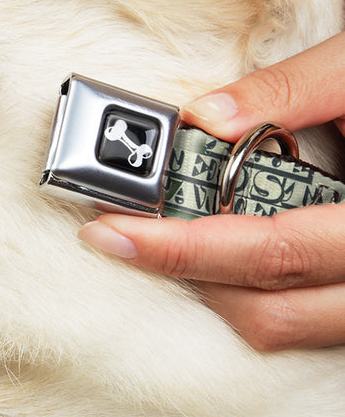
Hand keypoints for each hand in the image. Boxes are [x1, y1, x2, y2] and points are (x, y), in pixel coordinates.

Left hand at [79, 32, 344, 350]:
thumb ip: (291, 89)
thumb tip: (204, 116)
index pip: (272, 250)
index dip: (183, 248)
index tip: (112, 230)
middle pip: (270, 309)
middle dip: (183, 273)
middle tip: (119, 233)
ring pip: (286, 326)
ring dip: (214, 288)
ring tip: (163, 239)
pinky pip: (305, 319)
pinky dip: (251, 291)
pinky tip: (220, 248)